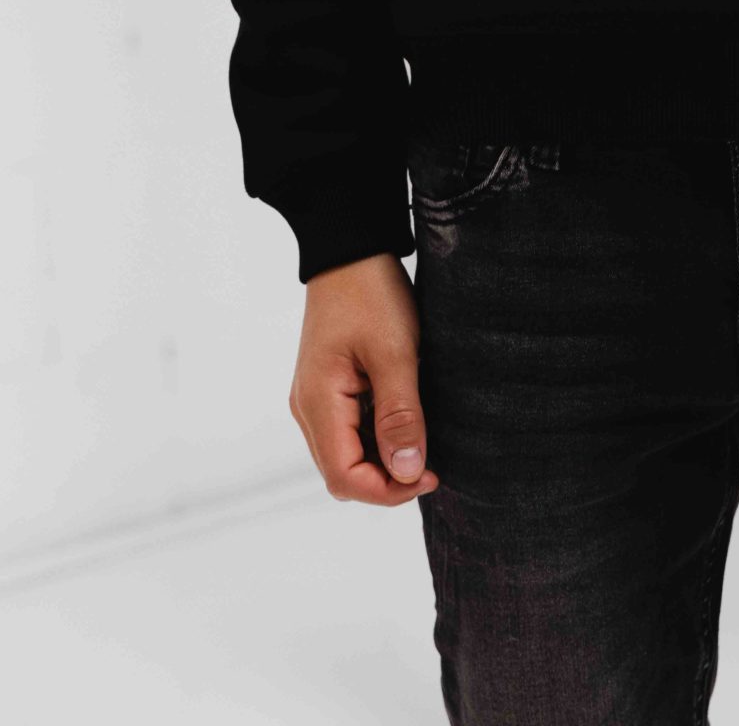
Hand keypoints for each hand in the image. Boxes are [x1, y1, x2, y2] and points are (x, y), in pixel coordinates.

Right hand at [289, 253, 441, 505]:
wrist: (351, 248)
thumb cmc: (371, 293)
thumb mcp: (396, 353)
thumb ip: (400, 415)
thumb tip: (407, 472)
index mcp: (317, 403)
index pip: (344, 478)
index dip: (388, 491)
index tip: (430, 475)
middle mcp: (307, 408)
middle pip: (342, 474)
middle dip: (386, 480)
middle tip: (430, 462)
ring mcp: (314, 398)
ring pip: (345, 455)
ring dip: (382, 458)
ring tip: (421, 438)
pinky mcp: (327, 386)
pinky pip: (348, 430)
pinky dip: (375, 437)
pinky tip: (405, 417)